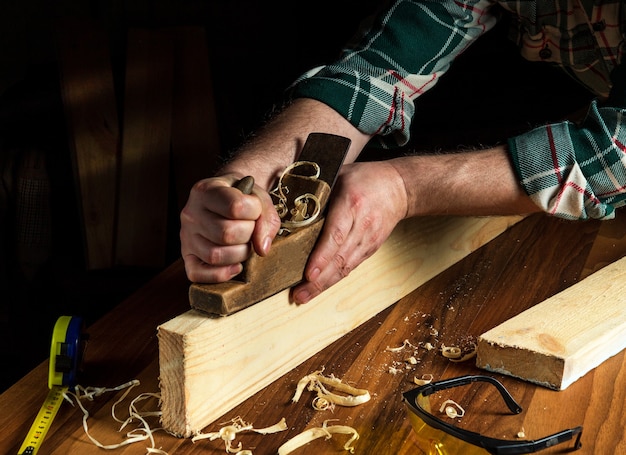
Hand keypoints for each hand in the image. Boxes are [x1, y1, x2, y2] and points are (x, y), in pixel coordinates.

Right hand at [180, 174, 280, 282]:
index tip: (255, 210)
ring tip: (243, 244)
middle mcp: (190, 213)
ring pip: (215, 255)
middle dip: (248, 235)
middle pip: (226, 234)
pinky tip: (235, 266)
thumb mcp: (258, 197)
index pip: (235, 207)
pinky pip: (197, 274)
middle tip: (250, 230)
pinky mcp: (187, 256)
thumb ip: (266, 218)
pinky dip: (221, 274)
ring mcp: (186, 236)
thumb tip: (262, 249)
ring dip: (239, 254)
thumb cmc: (243, 198)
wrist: (226, 198)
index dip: (254, 212)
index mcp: (206, 190)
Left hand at [291, 160, 407, 302]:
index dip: (322, 257)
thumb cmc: (366, 178)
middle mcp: (362, 225)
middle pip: (340, 257)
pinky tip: (320, 286)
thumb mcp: (339, 175)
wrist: (400, 187)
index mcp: (352, 203)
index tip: (308, 273)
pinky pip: (351, 266)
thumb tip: (287, 202)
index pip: (336, 235)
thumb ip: (317, 190)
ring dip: (325, 284)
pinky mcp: (371, 248)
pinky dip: (335, 278)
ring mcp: (369, 239)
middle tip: (299, 294)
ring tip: (304, 296)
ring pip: (346, 267)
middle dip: (318, 280)